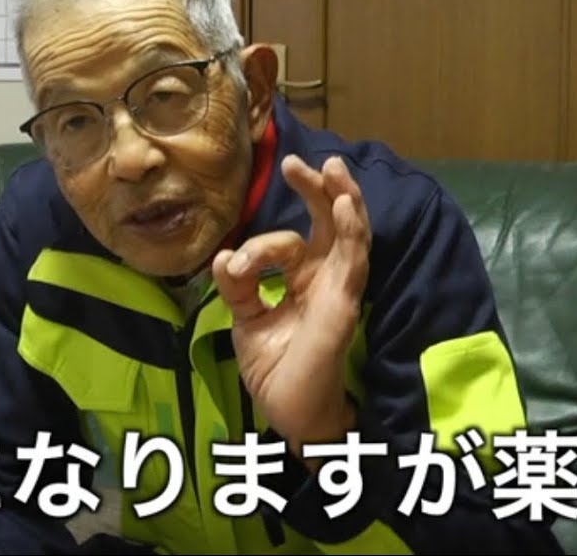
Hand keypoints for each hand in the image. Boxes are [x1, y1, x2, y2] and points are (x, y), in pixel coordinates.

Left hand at [211, 154, 370, 457]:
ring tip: (334, 168)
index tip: (235, 265)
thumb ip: (237, 286)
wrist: (290, 415)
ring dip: (345, 198)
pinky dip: (351, 232)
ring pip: (352, 233)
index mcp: (303, 278)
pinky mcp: (344, 306)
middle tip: (297, 162)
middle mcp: (326, 278)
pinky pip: (353, 263)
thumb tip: (223, 255)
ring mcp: (339, 290)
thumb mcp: (246, 320)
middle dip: (318, 188)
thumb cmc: (276, 369)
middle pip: (330, 221)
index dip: (259, 248)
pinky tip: (345, 206)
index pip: (287, 243)